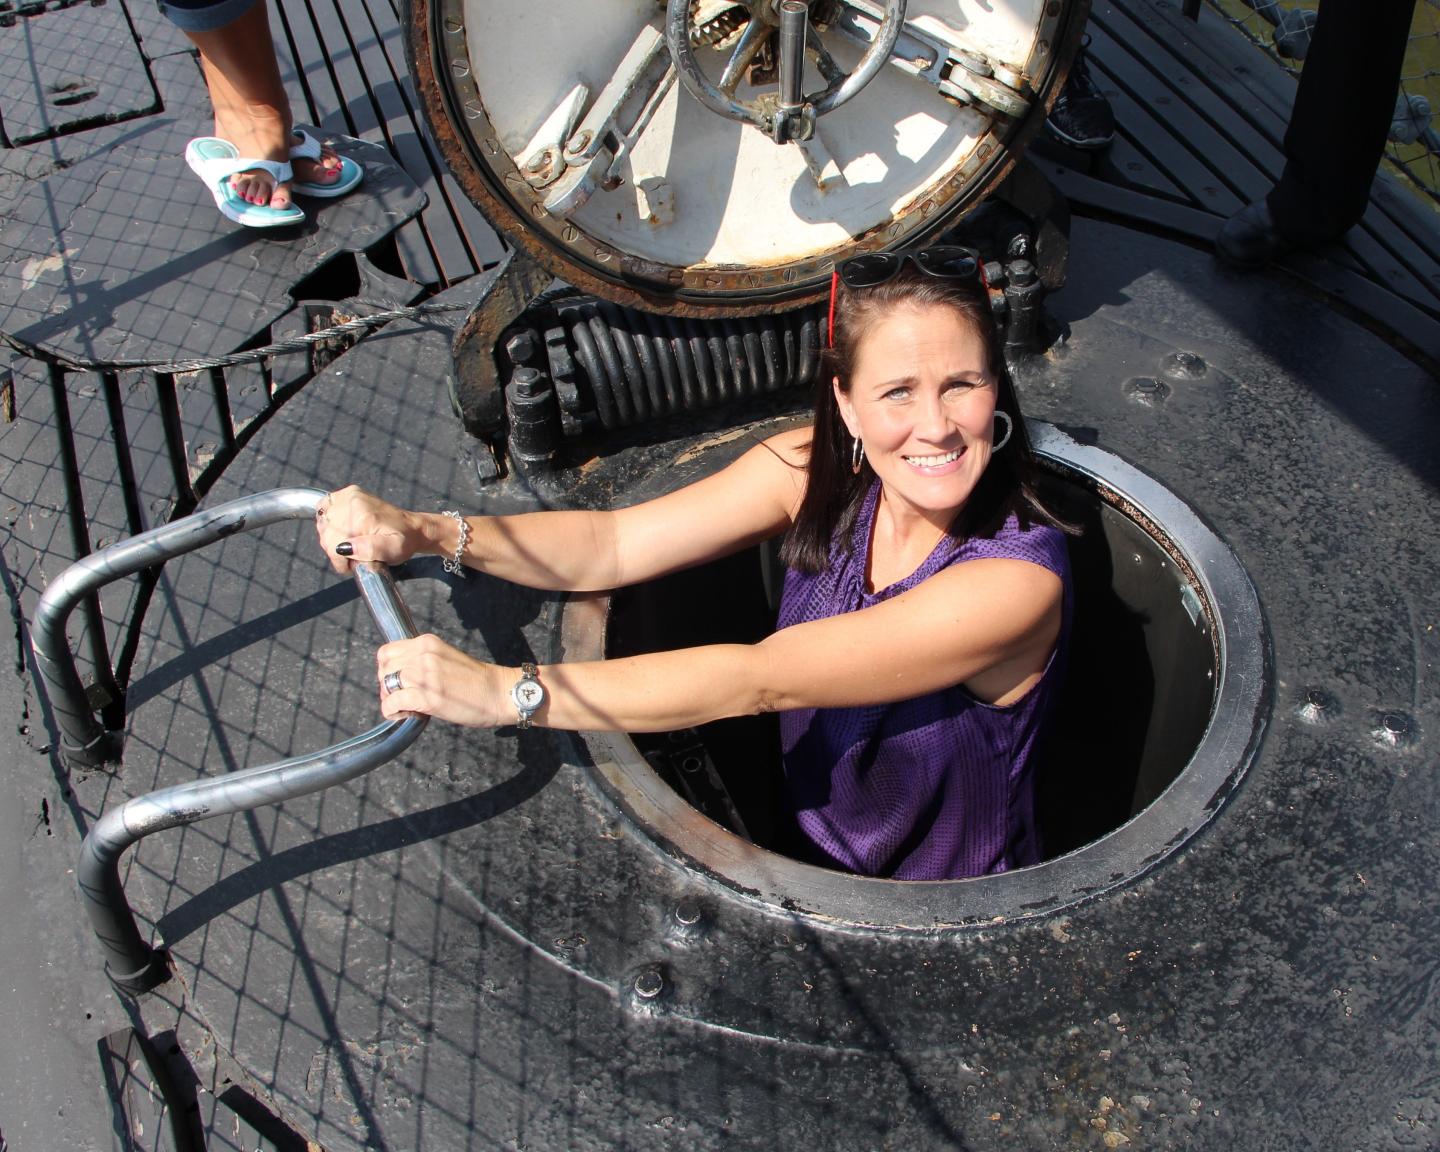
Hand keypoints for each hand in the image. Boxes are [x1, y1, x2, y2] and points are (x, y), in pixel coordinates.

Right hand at [316, 485, 429, 574]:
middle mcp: (352, 501)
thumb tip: (344, 548)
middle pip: (326, 536)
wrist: (411, 527)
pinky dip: (328, 523)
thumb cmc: (403, 541)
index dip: (341, 561)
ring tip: (354, 544)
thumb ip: (370, 550)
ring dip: (334, 539)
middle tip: (356, 555)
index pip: (333, 545)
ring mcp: (348, 495)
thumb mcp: (394, 550)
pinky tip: (344, 530)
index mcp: (362, 516)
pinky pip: (323, 510)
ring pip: (323, 526)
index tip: (354, 565)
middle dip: (338, 551)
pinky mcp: (347, 493)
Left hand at [376, 634, 506, 726]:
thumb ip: (424, 660)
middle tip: (400, 696)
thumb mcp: (446, 658)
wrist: (498, 693)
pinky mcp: (426, 696)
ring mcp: (424, 675)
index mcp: (427, 643)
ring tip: (405, 707)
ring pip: (386, 684)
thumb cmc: (477, 681)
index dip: (387, 668)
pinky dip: (392, 711)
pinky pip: (392, 703)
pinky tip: (406, 714)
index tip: (396, 680)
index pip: (387, 651)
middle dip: (387, 684)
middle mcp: (423, 655)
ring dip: (390, 698)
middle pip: (384, 668)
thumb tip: (401, 675)